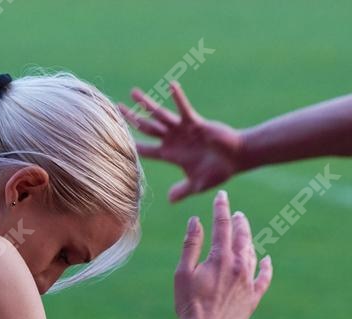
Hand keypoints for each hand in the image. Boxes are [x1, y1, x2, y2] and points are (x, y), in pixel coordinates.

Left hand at [118, 82, 243, 202]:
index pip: (145, 150)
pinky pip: (184, 109)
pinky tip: (170, 85)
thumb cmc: (218, 171)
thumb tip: (169, 199)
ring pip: (160, 116)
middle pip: (147, 128)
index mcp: (171, 155)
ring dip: (146, 105)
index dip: (131, 147)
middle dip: (131, 119)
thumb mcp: (197, 184)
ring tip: (132, 93)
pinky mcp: (195, 123)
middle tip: (116, 108)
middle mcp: (173, 140)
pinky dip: (178, 98)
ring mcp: (183, 130)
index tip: (114, 142)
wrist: (236, 159)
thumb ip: (183, 190)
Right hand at [172, 189, 270, 318]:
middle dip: (239, 221)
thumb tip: (195, 221)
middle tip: (237, 213)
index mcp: (220, 257)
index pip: (222, 224)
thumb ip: (191, 245)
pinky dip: (266, 267)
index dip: (221, 208)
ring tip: (245, 232)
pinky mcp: (254, 297)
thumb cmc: (189, 304)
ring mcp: (248, 281)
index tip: (222, 197)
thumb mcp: (183, 272)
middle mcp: (239, 265)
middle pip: (242, 236)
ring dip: (249, 240)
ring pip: (252, 253)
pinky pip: (264, 277)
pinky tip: (266, 260)